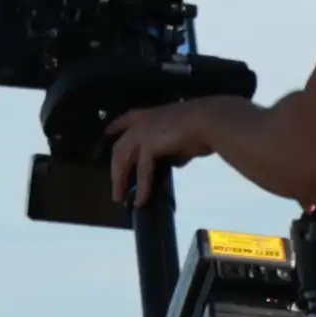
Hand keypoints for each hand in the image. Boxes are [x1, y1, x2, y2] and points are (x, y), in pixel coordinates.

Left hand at [105, 101, 230, 204]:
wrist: (209, 121)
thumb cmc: (203, 125)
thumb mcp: (183, 138)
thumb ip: (174, 149)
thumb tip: (174, 162)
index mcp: (150, 116)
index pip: (126, 119)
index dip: (115, 127)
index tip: (106, 133)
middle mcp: (141, 123)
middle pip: (119, 148)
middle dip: (115, 169)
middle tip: (115, 185)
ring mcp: (142, 134)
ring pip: (123, 160)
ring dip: (120, 180)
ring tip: (119, 197)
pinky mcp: (148, 146)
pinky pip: (142, 171)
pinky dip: (141, 188)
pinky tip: (140, 201)